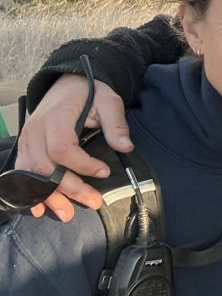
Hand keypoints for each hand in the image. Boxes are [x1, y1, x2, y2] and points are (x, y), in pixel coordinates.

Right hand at [14, 74, 130, 219]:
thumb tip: (126, 147)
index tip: (104, 172)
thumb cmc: (89, 92)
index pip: (62, 149)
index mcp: (55, 118)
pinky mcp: (25, 147)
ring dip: (49, 197)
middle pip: (46, 167)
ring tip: (68, 213)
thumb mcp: (109, 101)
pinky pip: (21, 173)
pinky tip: (40, 208)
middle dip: (70, 188)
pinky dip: (29, 192)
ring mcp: (27, 140)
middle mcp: (35, 131)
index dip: (82, 165)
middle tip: (94, 202)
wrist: (67, 83)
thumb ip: (116, 125)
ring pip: (32, 175)